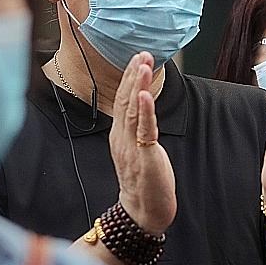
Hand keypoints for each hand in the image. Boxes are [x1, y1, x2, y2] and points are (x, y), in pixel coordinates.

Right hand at [110, 52, 176, 234]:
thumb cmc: (145, 182)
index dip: (130, 79)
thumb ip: (139, 131)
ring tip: (143, 64)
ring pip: (132, 109)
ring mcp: (131, 146)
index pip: (123, 101)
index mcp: (120, 135)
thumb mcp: (140, 150)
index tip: (138, 60)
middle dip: (134, 75)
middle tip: (141, 53)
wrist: (143, 211)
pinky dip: (144, 110)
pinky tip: (145, 93)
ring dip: (138, 85)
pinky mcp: (144, 156)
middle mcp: (121, 138)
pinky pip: (143, 129)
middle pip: (125, 100)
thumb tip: (144, 113)